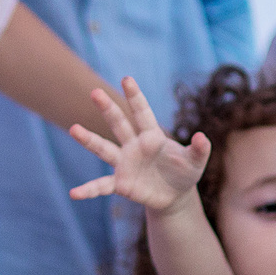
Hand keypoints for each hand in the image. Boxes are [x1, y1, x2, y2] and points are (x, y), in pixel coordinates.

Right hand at [69, 76, 211, 213]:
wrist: (175, 195)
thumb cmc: (184, 171)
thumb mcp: (196, 161)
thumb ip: (200, 149)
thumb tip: (201, 137)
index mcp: (152, 136)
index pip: (142, 113)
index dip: (135, 97)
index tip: (126, 79)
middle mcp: (134, 146)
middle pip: (119, 124)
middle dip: (108, 109)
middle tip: (95, 92)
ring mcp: (124, 163)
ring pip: (104, 149)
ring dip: (89, 140)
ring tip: (73, 129)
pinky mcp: (121, 183)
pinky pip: (101, 186)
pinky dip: (88, 190)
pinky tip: (74, 193)